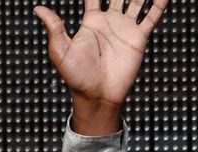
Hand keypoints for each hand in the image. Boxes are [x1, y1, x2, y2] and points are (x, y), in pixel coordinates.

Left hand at [34, 0, 167, 134]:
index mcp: (91, 21)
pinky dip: (159, 4)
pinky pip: (151, 17)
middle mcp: (109, 21)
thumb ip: (54, 28)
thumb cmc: (76, 77)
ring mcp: (125, 28)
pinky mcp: (138, 38)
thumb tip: (38, 8)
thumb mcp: (61, 51)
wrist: (98, 96)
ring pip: (136, 0)